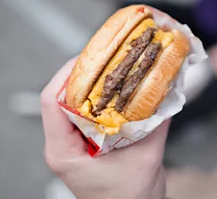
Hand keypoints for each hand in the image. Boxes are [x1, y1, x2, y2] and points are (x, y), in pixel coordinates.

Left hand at [41, 57, 170, 198]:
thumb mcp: (146, 158)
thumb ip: (155, 122)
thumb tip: (164, 89)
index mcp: (64, 152)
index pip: (51, 102)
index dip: (67, 74)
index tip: (90, 58)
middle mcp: (62, 146)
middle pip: (60, 97)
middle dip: (83, 73)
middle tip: (107, 57)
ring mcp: (72, 145)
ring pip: (73, 103)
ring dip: (92, 84)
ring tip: (112, 68)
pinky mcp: (84, 144)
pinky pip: (86, 112)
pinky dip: (101, 98)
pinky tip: (119, 90)